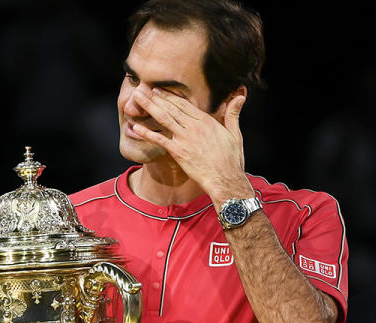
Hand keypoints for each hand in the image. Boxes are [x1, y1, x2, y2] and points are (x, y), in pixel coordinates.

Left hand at [131, 88, 251, 205]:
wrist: (226, 179)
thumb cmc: (231, 159)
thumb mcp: (235, 133)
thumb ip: (233, 114)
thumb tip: (240, 96)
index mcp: (206, 121)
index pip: (184, 104)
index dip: (169, 96)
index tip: (158, 90)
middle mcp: (194, 127)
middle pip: (171, 108)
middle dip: (154, 97)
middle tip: (141, 89)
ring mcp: (185, 139)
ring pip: (164, 118)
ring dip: (149, 107)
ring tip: (136, 98)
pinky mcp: (179, 152)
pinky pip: (160, 140)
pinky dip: (147, 133)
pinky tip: (135, 127)